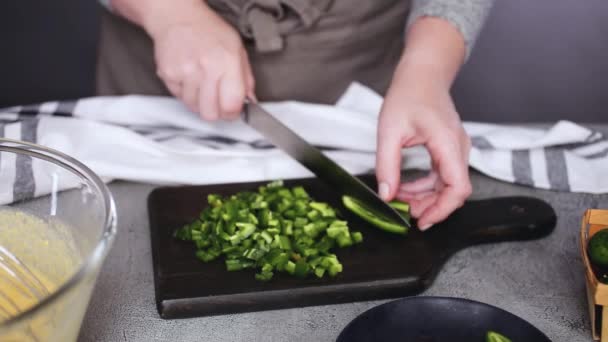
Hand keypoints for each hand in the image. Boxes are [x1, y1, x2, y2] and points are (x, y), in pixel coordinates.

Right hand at [148, 5, 254, 119]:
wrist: (178, 17)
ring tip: (201, 83)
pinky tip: (189, 77)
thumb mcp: (237, 48)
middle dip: (216, 111)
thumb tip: (250, 102)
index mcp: (227, 62)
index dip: (233, 113)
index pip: (231, 105)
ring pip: (194, 108)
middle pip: (210, 113)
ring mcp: (185, 72)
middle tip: (217, 100)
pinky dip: (185, 93)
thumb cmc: (209, 31)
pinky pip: (179, 98)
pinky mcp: (168, 74)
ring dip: (199, 101)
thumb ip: (246, 78)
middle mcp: (206, 68)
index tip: (232, 111)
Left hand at [375, 66, 471, 230]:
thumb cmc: (409, 94)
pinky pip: (442, 176)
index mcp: (448, 143)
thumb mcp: (389, 131)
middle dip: (430, 207)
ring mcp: (456, 149)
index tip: (422, 221)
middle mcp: (458, 148)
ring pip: (448, 186)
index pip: (458, 188)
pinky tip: (406, 189)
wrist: (422, 74)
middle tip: (404, 213)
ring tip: (401, 201)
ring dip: (426, 198)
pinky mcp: (450, 150)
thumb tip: (386, 195)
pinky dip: (426, 186)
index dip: (442, 210)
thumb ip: (387, 165)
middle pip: (454, 191)